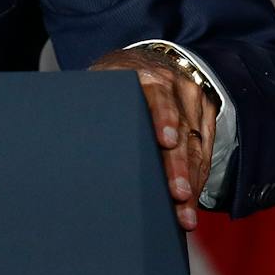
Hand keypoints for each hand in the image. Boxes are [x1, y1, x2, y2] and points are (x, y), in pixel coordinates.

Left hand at [90, 46, 218, 230]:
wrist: (148, 60)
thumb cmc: (116, 79)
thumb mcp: (102, 80)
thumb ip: (93, 101)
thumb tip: (68, 135)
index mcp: (146, 75)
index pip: (157, 96)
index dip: (162, 118)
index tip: (164, 142)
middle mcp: (175, 86)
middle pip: (180, 130)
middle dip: (179, 167)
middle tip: (178, 196)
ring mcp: (193, 101)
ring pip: (196, 146)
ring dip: (191, 182)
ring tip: (185, 214)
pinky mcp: (206, 115)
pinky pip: (205, 151)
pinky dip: (198, 178)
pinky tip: (191, 202)